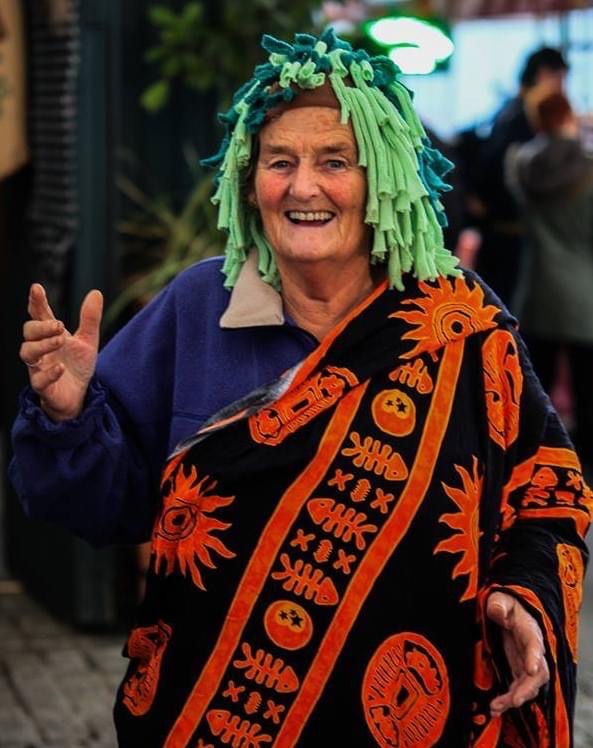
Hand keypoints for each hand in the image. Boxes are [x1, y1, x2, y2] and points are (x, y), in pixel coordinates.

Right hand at [20, 283, 102, 420]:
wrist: (80, 395)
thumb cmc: (78, 365)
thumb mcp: (88, 340)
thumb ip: (90, 318)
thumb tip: (96, 292)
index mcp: (49, 334)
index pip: (39, 315)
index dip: (36, 302)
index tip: (36, 288)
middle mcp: (40, 349)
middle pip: (29, 332)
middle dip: (41, 326)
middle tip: (59, 325)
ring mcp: (39, 367)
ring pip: (27, 353)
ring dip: (43, 345)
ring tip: (60, 341)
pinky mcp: (43, 387)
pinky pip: (38, 380)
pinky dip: (49, 373)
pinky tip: (60, 368)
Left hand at [486, 591, 549, 716]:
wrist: (510, 612)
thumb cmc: (507, 604)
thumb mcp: (501, 599)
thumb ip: (499, 605)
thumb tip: (497, 612)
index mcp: (530, 631)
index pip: (535, 645)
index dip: (533, 658)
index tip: (530, 670)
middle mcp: (533, 651)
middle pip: (537, 674)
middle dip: (526, 688)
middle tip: (514, 701)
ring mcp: (526, 663)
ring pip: (527, 686)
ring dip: (514, 698)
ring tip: (496, 707)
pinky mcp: (518, 671)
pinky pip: (517, 689)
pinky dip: (508, 700)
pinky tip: (495, 708)